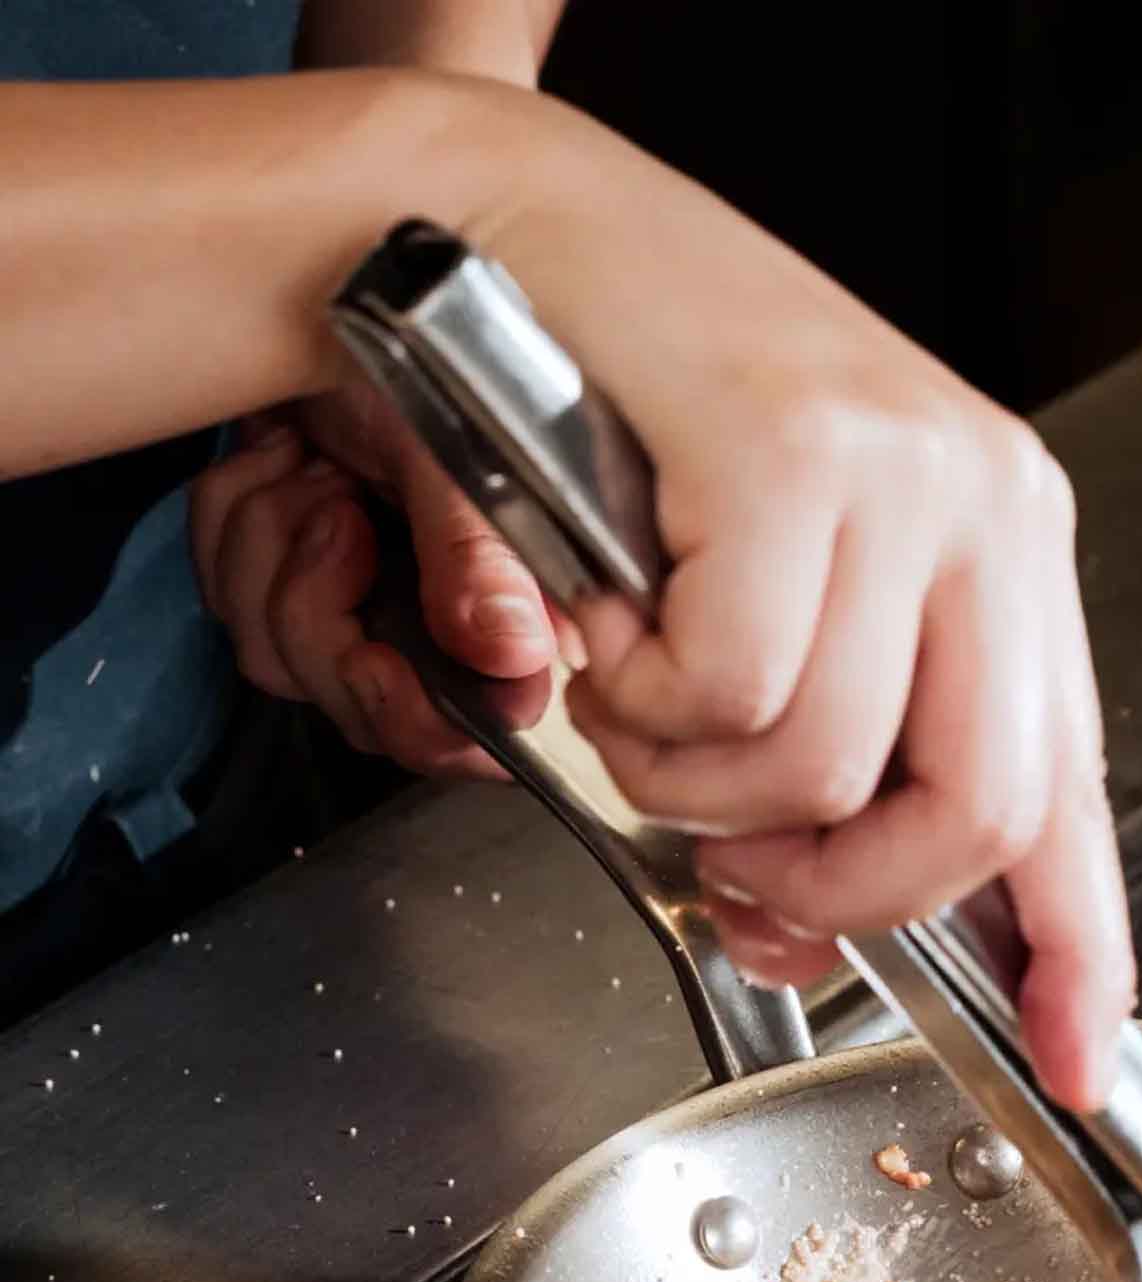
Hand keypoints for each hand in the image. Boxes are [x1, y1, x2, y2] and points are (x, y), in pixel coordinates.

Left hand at [188, 383, 561, 775]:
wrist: (346, 288)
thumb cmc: (425, 355)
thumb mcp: (458, 451)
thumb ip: (483, 562)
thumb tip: (514, 658)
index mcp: (511, 619)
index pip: (473, 735)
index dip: (418, 721)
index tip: (375, 662)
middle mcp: (444, 632)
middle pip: (357, 711)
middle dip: (320, 609)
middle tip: (341, 514)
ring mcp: (366, 610)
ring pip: (279, 658)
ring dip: (271, 554)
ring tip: (314, 473)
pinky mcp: (290, 582)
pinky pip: (228, 601)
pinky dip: (236, 526)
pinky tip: (282, 467)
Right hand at [477, 111, 1137, 1108]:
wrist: (529, 242)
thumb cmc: (651, 435)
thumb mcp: (790, 611)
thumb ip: (840, 770)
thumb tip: (811, 931)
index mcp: (1010, 557)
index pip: (1073, 793)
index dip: (1077, 951)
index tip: (1076, 1064)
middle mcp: (990, 512)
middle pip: (978, 813)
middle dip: (842, 891)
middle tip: (742, 865)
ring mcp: (905, 474)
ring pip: (829, 765)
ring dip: (698, 784)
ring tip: (644, 690)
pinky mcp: (799, 452)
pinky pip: (731, 688)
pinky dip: (643, 697)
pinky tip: (614, 617)